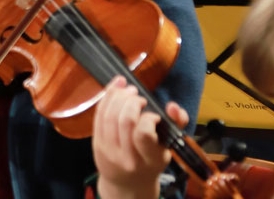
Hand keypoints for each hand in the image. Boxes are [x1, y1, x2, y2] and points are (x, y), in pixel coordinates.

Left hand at [92, 77, 188, 198]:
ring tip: (128, 90)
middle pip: (125, 121)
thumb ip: (176, 124)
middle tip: (139, 97)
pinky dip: (106, 98)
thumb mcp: (168, 147)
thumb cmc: (150, 161)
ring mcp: (110, 151)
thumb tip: (173, 106)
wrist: (128, 183)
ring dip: (118, 96)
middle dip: (131, 101)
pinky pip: (99, 116)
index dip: (148, 118)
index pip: (143, 134)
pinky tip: (115, 89)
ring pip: (109, 116)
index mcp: (150, 160)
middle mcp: (128, 157)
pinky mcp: (97, 145)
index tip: (153, 115)